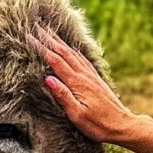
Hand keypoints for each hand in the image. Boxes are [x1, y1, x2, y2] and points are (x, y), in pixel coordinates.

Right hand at [31, 26, 148, 146]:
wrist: (123, 125)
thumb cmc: (99, 125)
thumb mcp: (77, 115)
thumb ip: (63, 96)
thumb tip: (48, 79)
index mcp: (77, 84)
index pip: (55, 61)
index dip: (41, 48)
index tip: (29, 37)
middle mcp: (84, 76)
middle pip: (64, 52)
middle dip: (49, 39)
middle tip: (37, 26)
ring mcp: (91, 76)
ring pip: (73, 53)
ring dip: (60, 42)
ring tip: (50, 32)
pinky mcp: (96, 79)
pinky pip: (82, 59)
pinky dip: (74, 50)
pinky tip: (72, 48)